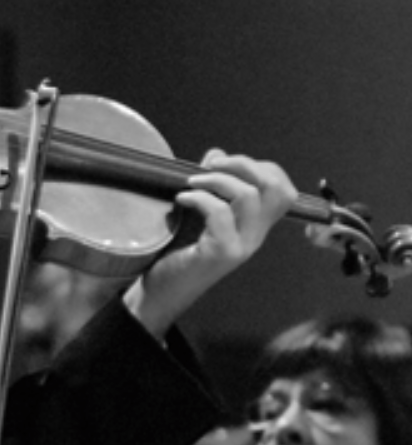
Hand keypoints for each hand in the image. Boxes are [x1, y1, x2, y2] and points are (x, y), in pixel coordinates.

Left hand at [124, 149, 295, 338]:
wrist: (162, 290)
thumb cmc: (180, 251)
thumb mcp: (200, 212)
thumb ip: (212, 183)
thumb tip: (216, 154)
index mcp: (255, 225)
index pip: (283, 190)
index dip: (260, 167)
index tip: (225, 164)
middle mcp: (255, 236)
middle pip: (275, 188)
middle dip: (243, 164)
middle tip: (211, 165)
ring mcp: (241, 245)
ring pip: (248, 197)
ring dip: (216, 180)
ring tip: (191, 182)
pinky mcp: (221, 253)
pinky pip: (220, 214)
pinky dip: (198, 198)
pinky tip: (181, 200)